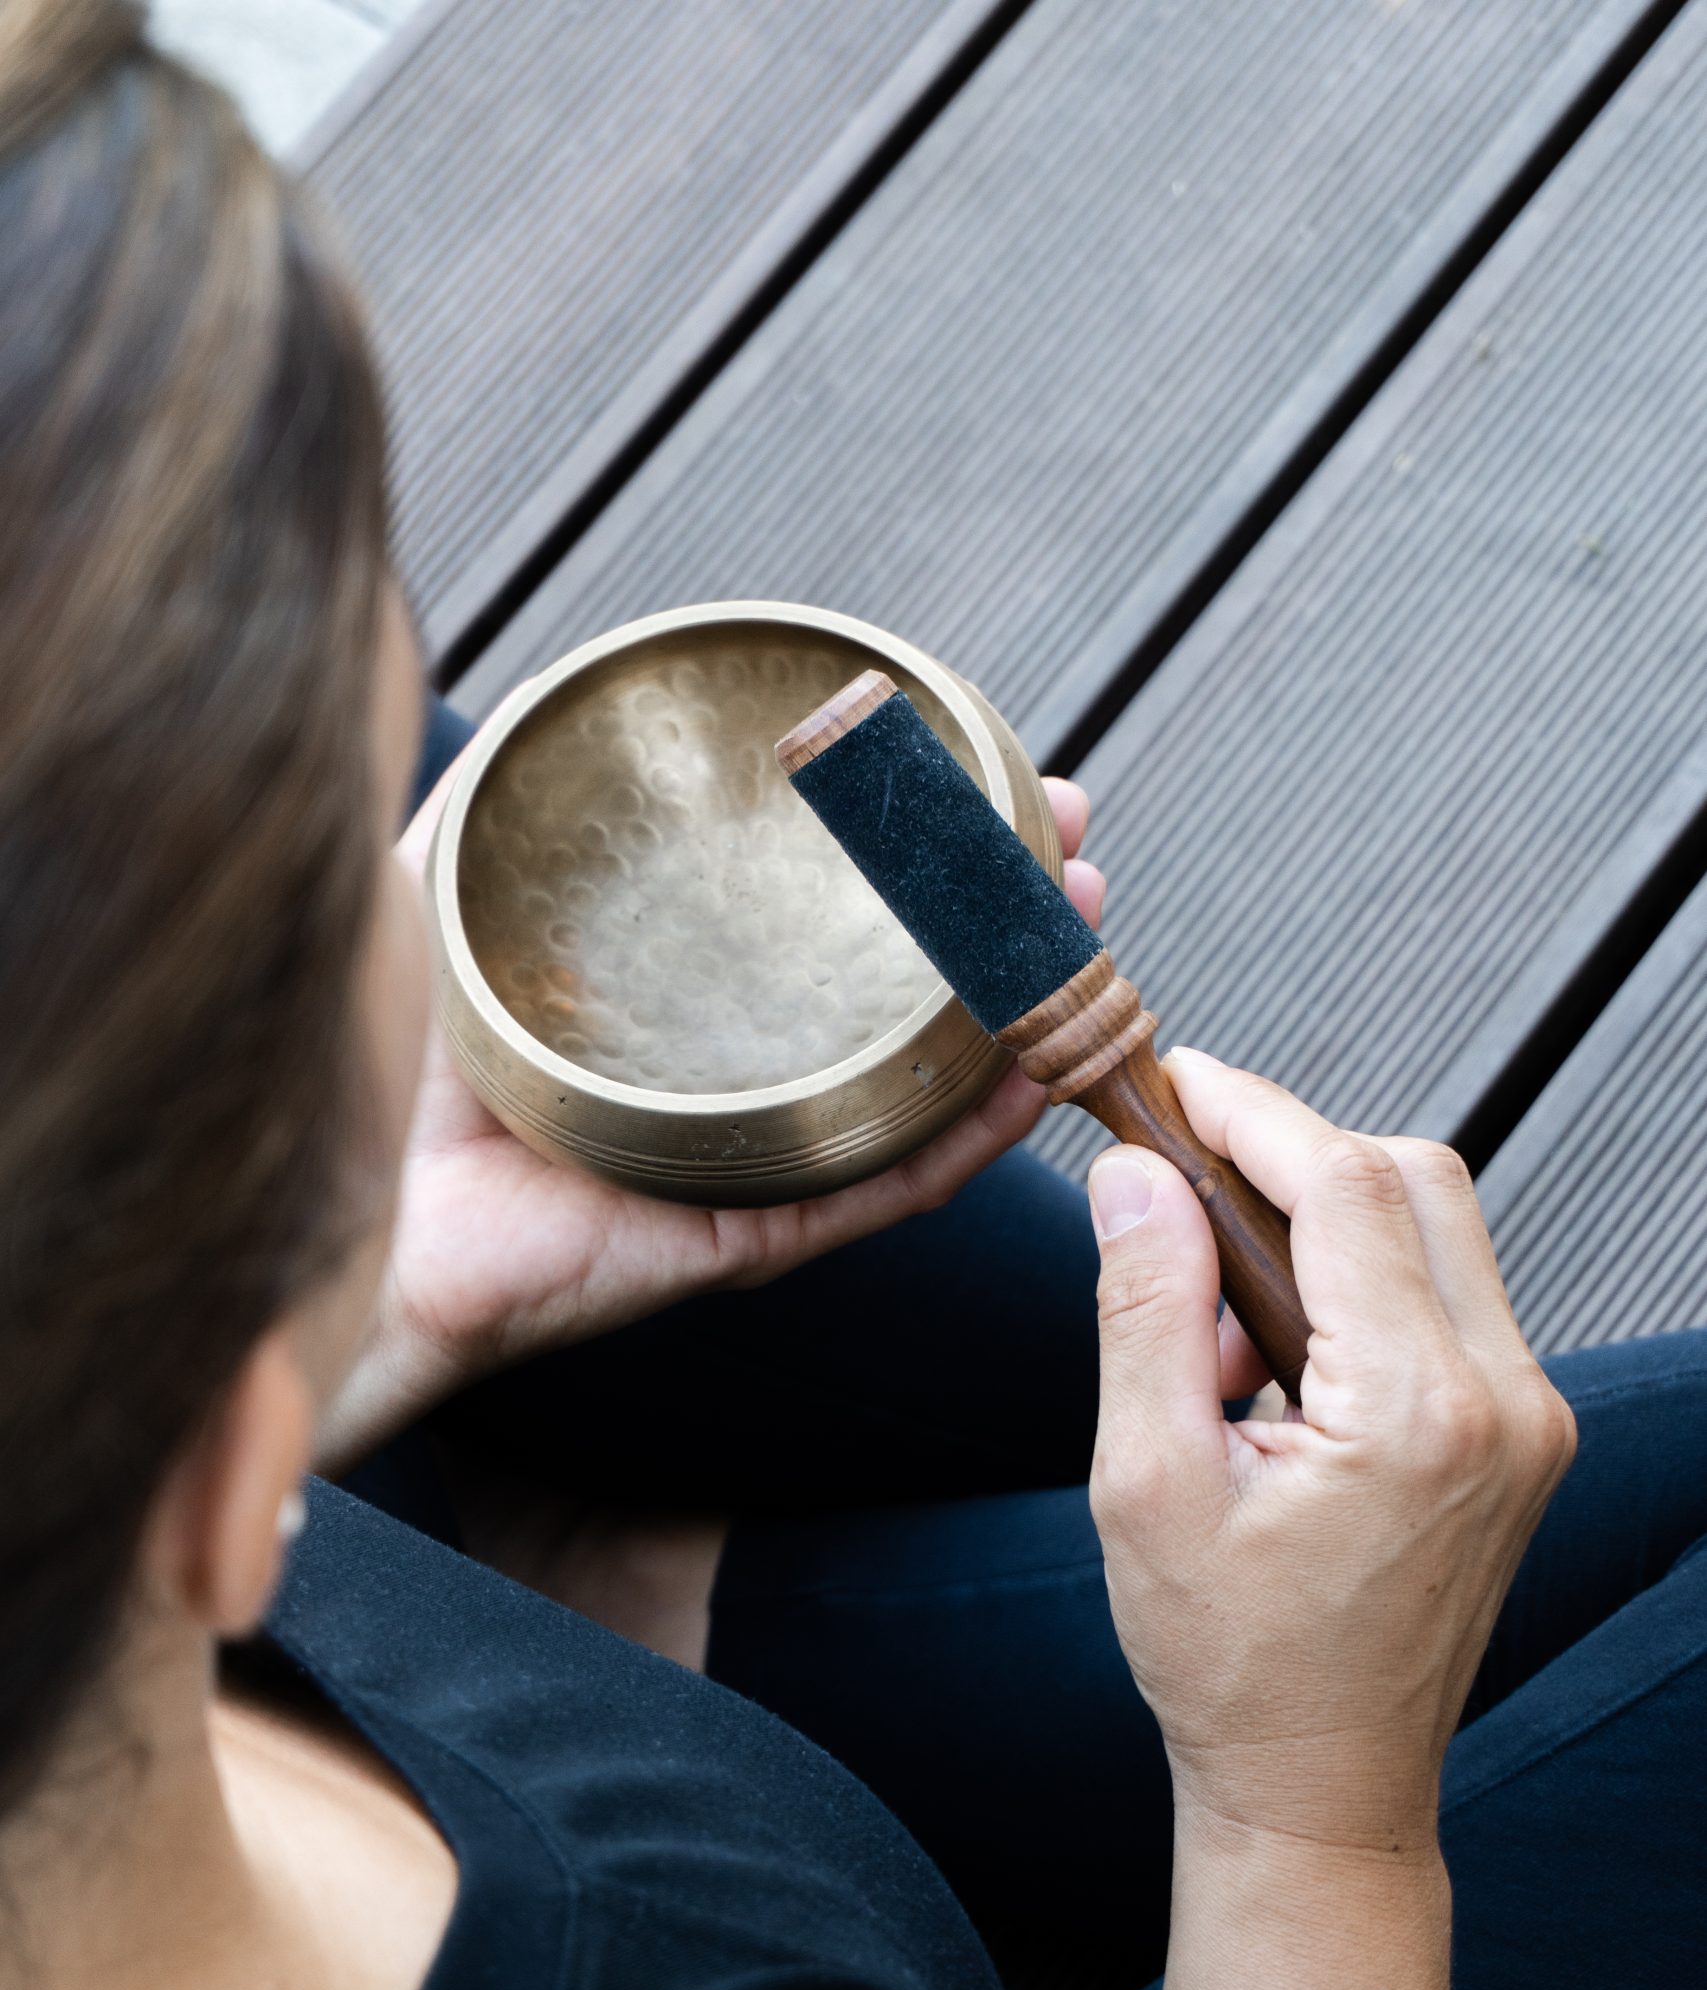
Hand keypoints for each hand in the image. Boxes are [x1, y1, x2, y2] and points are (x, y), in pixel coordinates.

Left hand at [319, 731, 1099, 1468]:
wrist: (345, 1204)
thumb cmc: (375, 1057)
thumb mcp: (442, 883)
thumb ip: (496, 789)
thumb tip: (562, 687)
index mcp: (691, 997)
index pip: (833, 906)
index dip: (922, 839)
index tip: (988, 765)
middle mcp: (740, 1074)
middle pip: (907, 987)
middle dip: (1004, 911)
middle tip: (1068, 838)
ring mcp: (754, 1156)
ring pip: (925, 1086)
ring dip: (1017, 1013)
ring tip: (1082, 932)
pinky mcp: (747, 1234)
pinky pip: (881, 1191)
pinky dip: (967, 1142)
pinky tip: (1029, 1078)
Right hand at [1086, 1051, 1575, 1855]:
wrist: (1321, 1790)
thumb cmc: (1232, 1666)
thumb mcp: (1145, 1485)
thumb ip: (1144, 1313)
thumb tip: (1135, 1178)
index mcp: (1416, 1413)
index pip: (1347, 1185)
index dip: (1252, 1110)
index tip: (1175, 1083)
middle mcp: (1504, 1402)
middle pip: (1413, 1179)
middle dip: (1290, 1157)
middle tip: (1183, 1195)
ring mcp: (1530, 1420)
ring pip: (1439, 1229)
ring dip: (1324, 1227)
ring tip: (1221, 1335)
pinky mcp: (1524, 1436)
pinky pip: (1450, 1298)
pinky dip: (1362, 1287)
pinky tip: (1279, 1370)